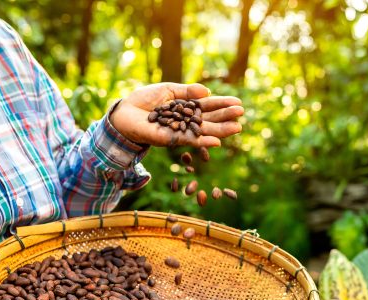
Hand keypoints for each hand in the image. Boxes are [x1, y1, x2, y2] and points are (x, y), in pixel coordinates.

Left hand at [110, 83, 243, 147]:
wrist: (125, 112)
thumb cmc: (144, 100)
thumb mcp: (168, 90)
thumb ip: (187, 92)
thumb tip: (207, 92)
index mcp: (186, 107)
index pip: (208, 106)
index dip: (222, 104)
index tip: (238, 103)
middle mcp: (186, 121)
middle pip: (210, 119)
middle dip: (226, 116)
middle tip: (242, 113)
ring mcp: (180, 131)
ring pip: (204, 131)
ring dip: (221, 130)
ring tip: (238, 127)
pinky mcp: (171, 139)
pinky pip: (190, 141)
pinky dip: (203, 141)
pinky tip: (217, 141)